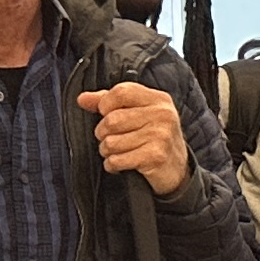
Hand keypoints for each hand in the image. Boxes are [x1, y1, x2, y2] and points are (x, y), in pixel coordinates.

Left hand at [76, 82, 189, 197]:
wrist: (177, 168)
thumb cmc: (152, 137)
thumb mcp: (137, 113)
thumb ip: (109, 102)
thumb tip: (82, 99)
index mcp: (158, 99)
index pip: (121, 92)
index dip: (105, 104)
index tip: (106, 114)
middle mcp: (162, 114)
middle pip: (112, 119)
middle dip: (102, 133)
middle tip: (110, 138)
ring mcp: (161, 136)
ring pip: (111, 142)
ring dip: (107, 151)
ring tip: (117, 152)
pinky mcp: (156, 157)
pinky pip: (117, 160)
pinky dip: (112, 165)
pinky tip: (120, 164)